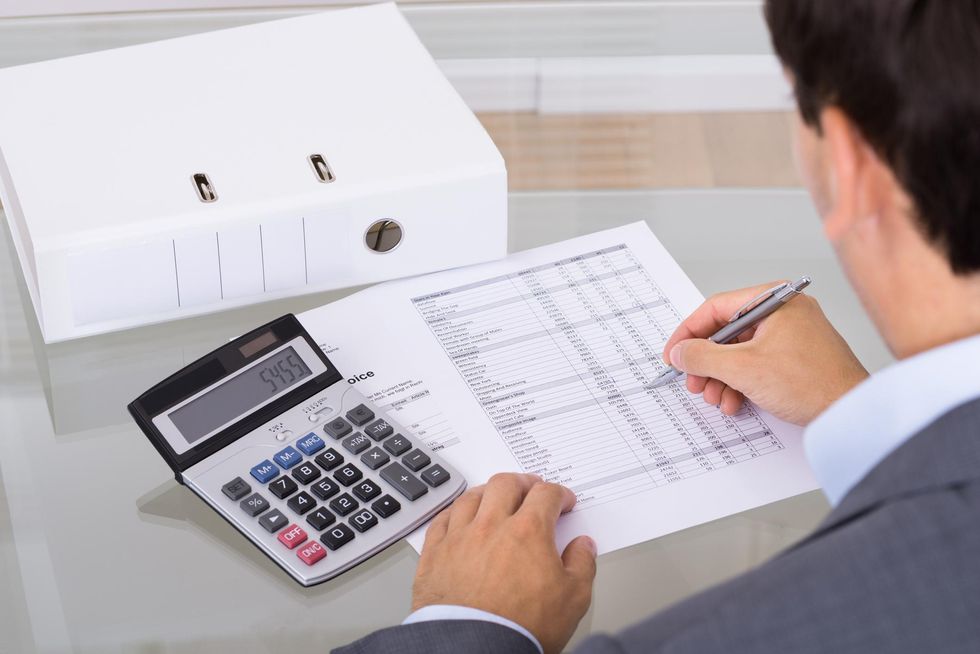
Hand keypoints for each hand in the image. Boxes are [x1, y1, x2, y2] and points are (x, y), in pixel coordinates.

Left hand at [412, 473, 596, 653]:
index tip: (563, 501)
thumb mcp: (573, 599)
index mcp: (528, 531)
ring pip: (471, 497)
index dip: (559, 494)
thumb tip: (583, 547)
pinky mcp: (435, 555)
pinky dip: (454, 512)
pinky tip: (458, 516)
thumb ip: (582, 565)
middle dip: (523, 482)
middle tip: (531, 488)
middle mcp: (491, 526)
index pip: (546, 495)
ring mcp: (459, 538)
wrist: (475, 651)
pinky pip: (441, 520)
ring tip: (494, 496)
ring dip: (487, 492)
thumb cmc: (521, 627)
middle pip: (505, 484)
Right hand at [662, 282, 868, 425]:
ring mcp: (791, 335)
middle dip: (706, 363)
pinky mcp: (795, 358)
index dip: (688, 333)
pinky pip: (756, 364)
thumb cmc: (814, 383)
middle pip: (726, 332)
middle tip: (694, 382)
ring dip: (721, 378)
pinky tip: (735, 402)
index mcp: (774, 300)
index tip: (674, 354)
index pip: (716, 308)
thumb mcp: (744, 369)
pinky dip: (740, 383)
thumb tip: (679, 352)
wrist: (851, 413)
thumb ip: (703, 357)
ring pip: (739, 352)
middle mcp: (783, 312)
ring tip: (717, 398)